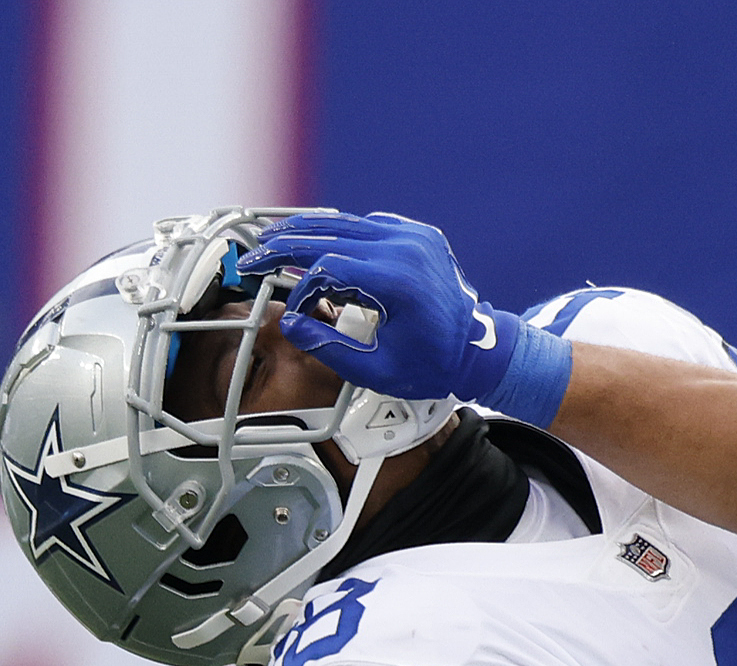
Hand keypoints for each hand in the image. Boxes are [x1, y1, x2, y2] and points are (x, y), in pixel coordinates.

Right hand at [237, 212, 572, 426]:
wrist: (483, 351)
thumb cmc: (437, 365)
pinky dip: (341, 232)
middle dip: (286, 245)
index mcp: (398, 281)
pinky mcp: (420, 235)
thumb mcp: (378, 371)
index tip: (285, 304)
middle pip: (330, 236)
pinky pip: (369, 226)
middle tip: (254, 255)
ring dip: (307, 230)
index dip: (298, 286)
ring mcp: (415, 238)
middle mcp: (406, 249)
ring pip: (347, 224)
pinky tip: (317, 240)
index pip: (327, 267)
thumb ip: (329, 348)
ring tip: (273, 239)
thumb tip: (289, 323)